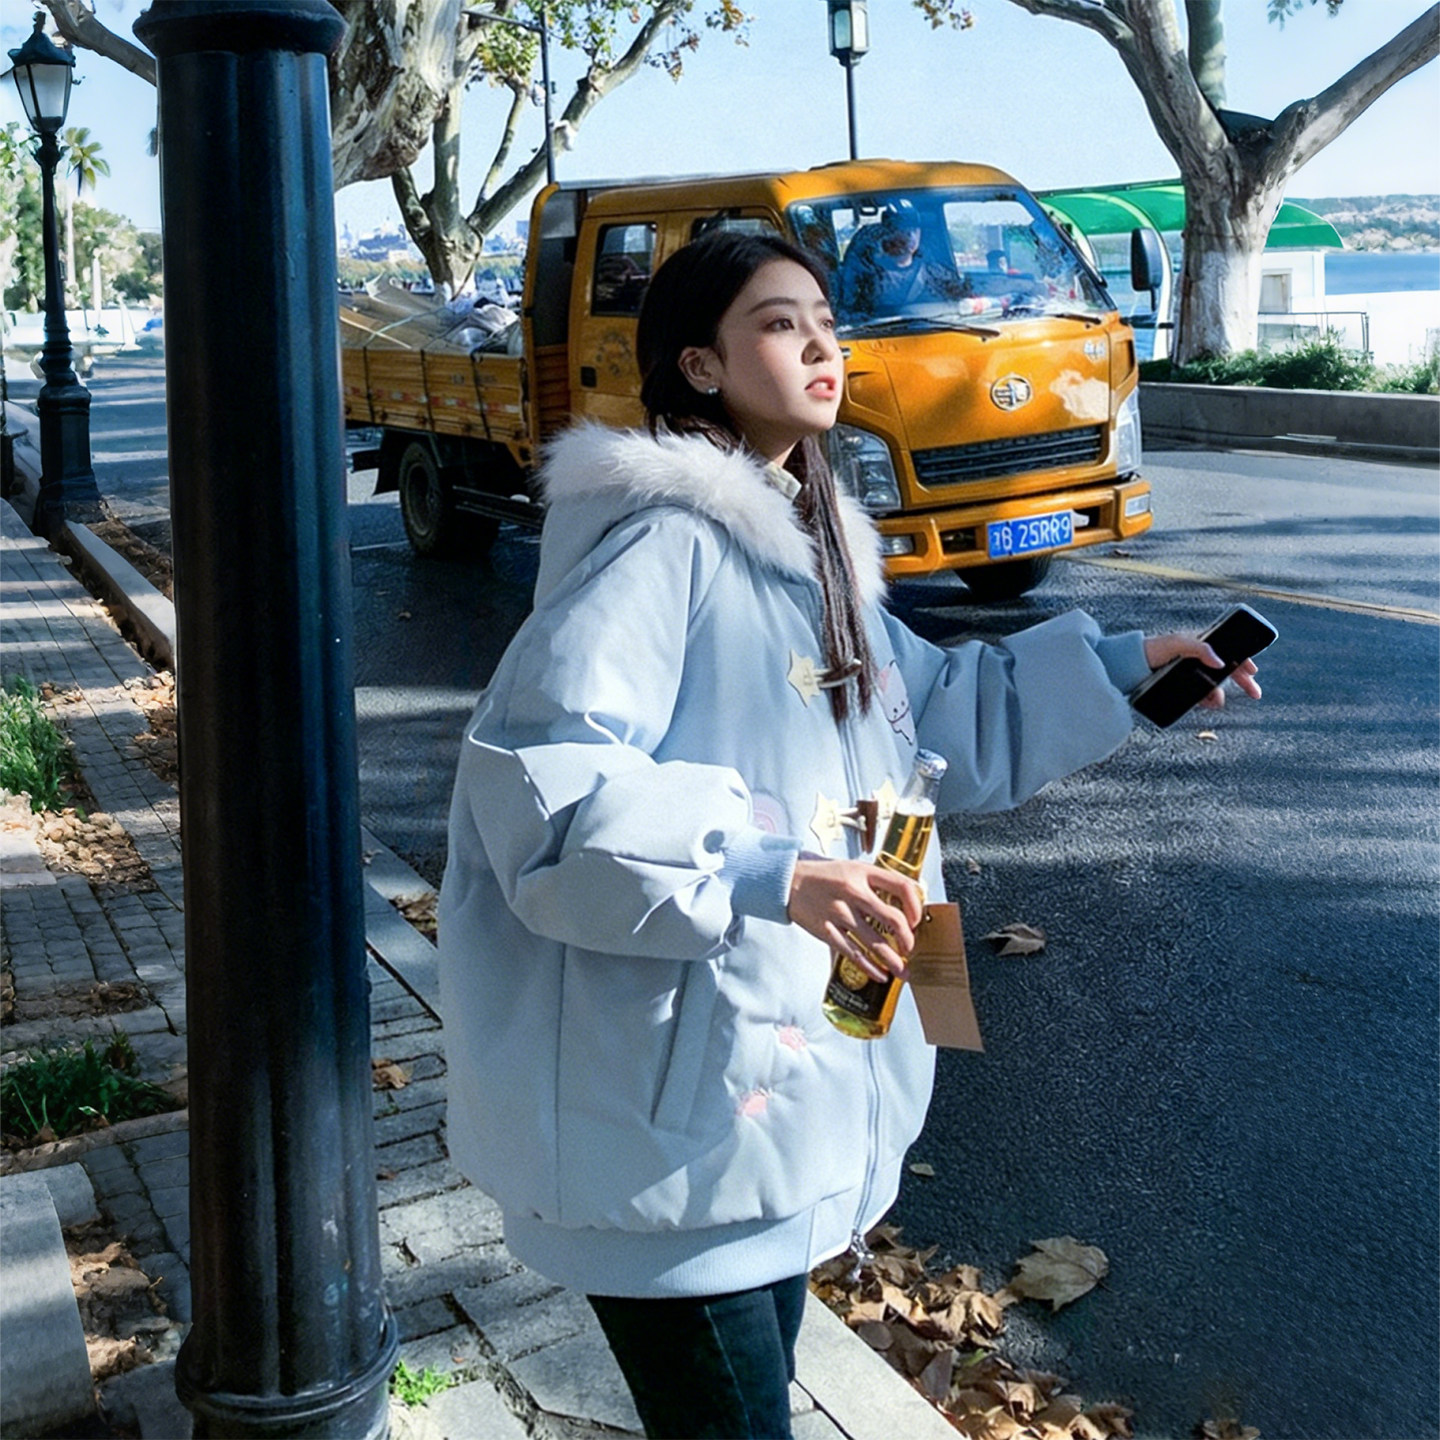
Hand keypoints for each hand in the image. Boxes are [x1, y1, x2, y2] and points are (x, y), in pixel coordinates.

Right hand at [788, 858, 924, 981]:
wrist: (788, 881)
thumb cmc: (824, 875)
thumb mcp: (853, 868)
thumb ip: (877, 880)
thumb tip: (905, 899)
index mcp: (863, 873)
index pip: (902, 887)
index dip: (916, 906)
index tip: (916, 920)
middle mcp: (853, 893)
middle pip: (892, 919)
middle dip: (908, 940)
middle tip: (910, 949)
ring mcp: (839, 913)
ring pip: (874, 942)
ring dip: (893, 961)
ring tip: (903, 971)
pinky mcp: (826, 930)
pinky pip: (852, 953)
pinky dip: (868, 967)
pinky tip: (879, 975)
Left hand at [1143, 633, 1261, 708]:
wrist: (1130, 666)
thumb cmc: (1152, 649)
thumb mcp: (1176, 643)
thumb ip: (1199, 648)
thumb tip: (1220, 662)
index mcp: (1200, 646)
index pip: (1228, 652)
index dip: (1243, 661)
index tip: (1253, 672)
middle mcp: (1198, 660)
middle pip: (1228, 671)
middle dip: (1243, 682)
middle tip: (1255, 694)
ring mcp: (1191, 674)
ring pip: (1215, 686)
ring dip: (1220, 694)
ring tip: (1216, 701)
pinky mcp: (1182, 687)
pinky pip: (1201, 696)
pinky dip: (1208, 701)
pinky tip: (1207, 704)